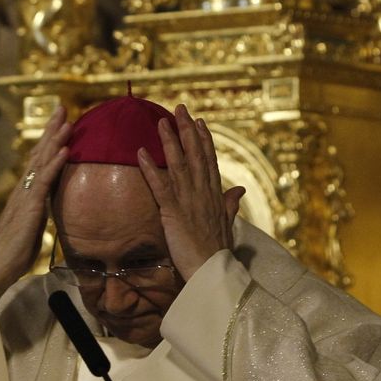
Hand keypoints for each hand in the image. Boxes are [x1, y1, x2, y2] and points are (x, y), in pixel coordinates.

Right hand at [0, 105, 69, 322]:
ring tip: (66, 120)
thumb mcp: (33, 227)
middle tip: (62, 107)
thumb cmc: (14, 253)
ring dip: (55, 139)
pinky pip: (44, 181)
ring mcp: (25, 196)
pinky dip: (55, 164)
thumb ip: (40, 212)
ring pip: (41, 161)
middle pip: (39, 153)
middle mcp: (24, 189)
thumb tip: (48, 206)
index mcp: (26, 194)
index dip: (49, 140)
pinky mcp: (29, 207)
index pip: (39, 161)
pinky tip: (64, 150)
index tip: (60, 122)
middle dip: (51, 129)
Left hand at [137, 105, 244, 279]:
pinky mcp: (173, 212)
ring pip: (179, 164)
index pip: (209, 162)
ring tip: (162, 121)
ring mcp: (189, 201)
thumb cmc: (217, 253)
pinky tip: (141, 152)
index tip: (200, 122)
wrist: (212, 272)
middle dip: (187, 131)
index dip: (204, 140)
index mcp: (215, 196)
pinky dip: (150, 168)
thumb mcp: (227, 224)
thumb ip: (230, 205)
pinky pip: (159, 186)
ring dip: (170, 141)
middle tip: (180, 109)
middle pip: (196, 155)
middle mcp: (204, 193)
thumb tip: (240, 190)